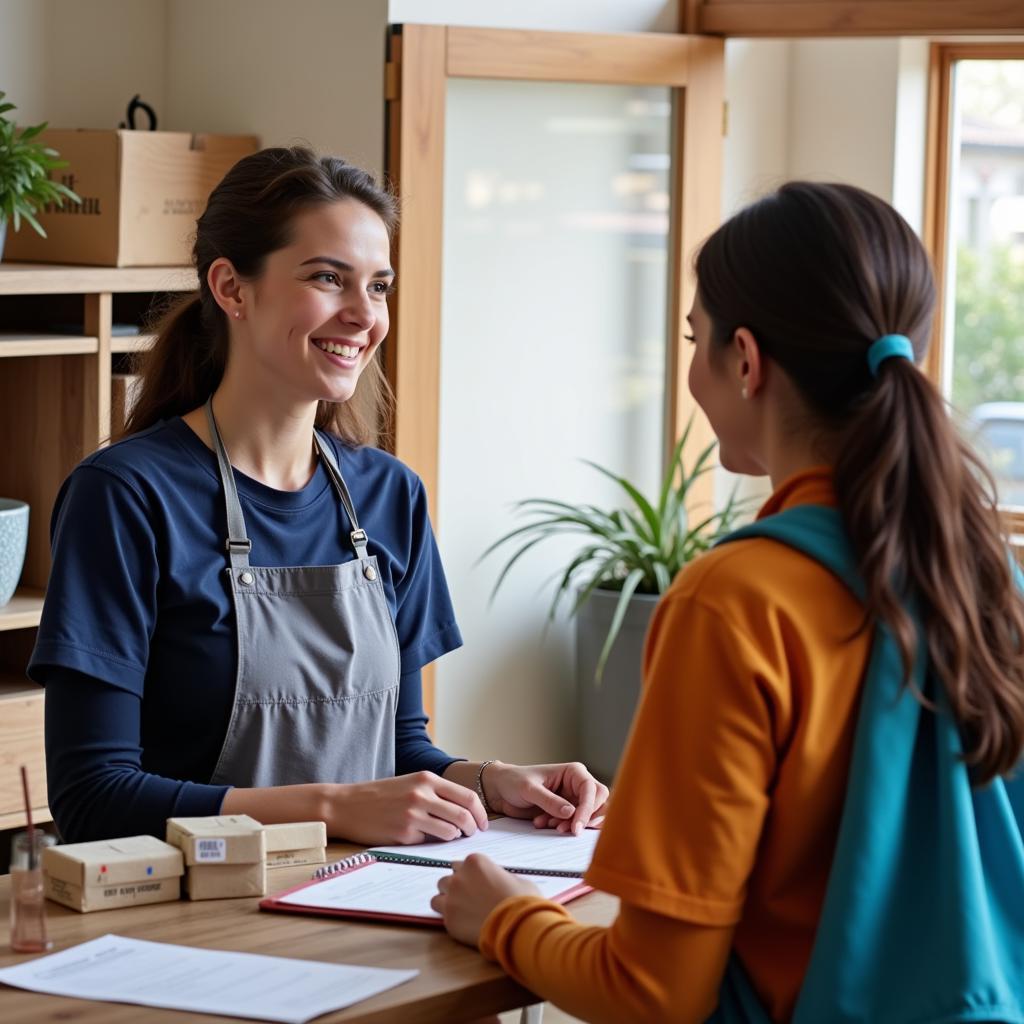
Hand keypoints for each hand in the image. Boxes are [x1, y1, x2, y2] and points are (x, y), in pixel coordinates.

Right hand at [325, 772, 487, 845]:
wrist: (347, 805)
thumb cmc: (380, 795)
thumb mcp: (410, 783)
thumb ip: (435, 793)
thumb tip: (464, 811)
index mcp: (427, 779)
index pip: (467, 796)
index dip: (480, 813)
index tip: (483, 823)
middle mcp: (422, 794)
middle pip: (463, 815)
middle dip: (473, 829)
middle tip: (472, 835)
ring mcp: (413, 814)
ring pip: (450, 831)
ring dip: (454, 838)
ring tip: (448, 837)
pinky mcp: (404, 834)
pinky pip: (429, 842)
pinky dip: (431, 843)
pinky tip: (422, 838)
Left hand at [431, 853, 541, 946]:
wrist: (518, 926)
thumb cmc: (522, 900)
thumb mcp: (516, 880)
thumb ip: (500, 877)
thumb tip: (500, 882)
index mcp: (475, 862)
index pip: (459, 865)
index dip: (467, 877)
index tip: (474, 886)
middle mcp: (459, 877)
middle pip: (446, 880)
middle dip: (454, 889)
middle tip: (468, 900)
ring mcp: (452, 898)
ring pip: (438, 898)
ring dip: (447, 903)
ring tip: (462, 914)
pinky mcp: (449, 919)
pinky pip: (442, 917)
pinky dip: (451, 920)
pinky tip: (464, 924)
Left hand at [483, 761, 608, 835]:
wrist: (500, 790)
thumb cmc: (514, 781)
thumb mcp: (530, 789)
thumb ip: (549, 801)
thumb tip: (570, 812)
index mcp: (573, 772)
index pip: (592, 790)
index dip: (587, 809)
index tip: (576, 826)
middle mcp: (577, 785)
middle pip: (598, 803)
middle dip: (585, 818)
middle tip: (566, 829)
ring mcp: (573, 799)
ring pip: (589, 816)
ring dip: (573, 825)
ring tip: (549, 825)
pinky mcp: (566, 813)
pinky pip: (575, 823)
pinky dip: (564, 828)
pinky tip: (543, 823)